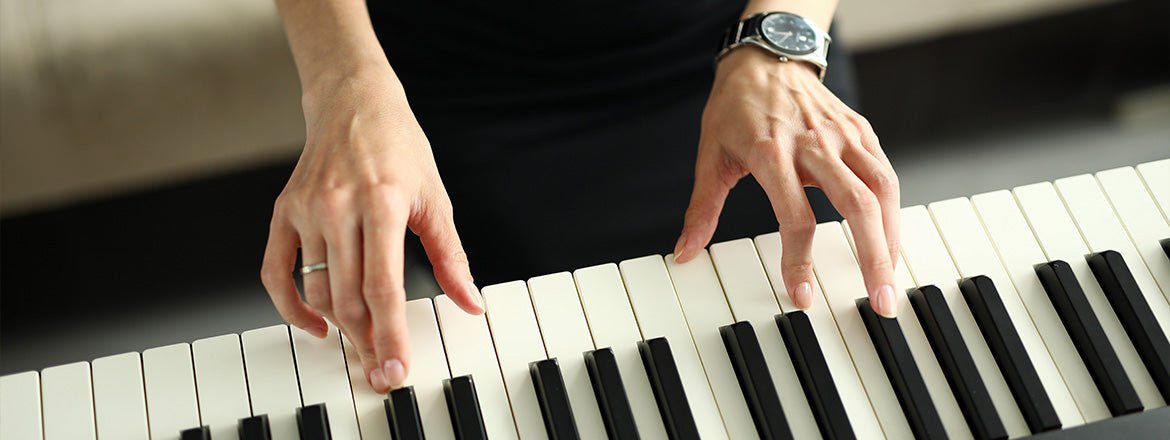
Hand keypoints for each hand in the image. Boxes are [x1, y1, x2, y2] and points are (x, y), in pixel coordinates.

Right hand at [260, 69, 483, 392]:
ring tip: (363, 343)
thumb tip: (471, 303)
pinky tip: (316, 326)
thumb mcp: (435, 199)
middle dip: (366, 342)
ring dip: (338, 326)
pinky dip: (291, 306)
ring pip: (316, 290)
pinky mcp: (283, 212)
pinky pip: (276, 272)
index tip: (395, 369)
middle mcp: (338, 207)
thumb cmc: (399, 148)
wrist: (354, 102)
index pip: (383, 287)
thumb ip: (450, 257)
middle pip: (347, 298)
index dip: (390, 335)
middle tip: (381, 371)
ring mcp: (306, 210)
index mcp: (382, 203)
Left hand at [674, 48, 900, 316]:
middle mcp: (814, 144)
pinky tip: (890, 239)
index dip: (800, 261)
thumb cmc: (735, 108)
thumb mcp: (710, 156)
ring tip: (889, 279)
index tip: (802, 295)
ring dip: (892, 238)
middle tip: (879, 302)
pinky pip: (885, 173)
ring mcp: (842, 136)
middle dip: (872, 258)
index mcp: (772, 154)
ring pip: (882, 189)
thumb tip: (685, 252)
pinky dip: (893, 210)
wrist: (764, 58)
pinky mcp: (860, 130)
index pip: (795, 217)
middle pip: (857, 205)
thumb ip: (702, 209)